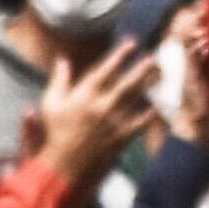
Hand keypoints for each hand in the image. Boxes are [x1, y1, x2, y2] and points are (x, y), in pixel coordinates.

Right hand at [29, 40, 161, 183]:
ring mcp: (115, 120)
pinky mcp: (122, 136)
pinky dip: (149, 113)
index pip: (107, 68)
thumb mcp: (51, 103)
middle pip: (128, 81)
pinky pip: (140, 122)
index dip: (120, 54)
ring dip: (148, 85)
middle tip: (153, 57)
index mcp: (86, 94)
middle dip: (142, 67)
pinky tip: (155, 106)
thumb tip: (62, 60)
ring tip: (157, 75)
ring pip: (137, 98)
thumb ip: (59, 80)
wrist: (65, 164)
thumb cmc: (55, 132)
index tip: (131, 43)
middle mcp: (103, 104)